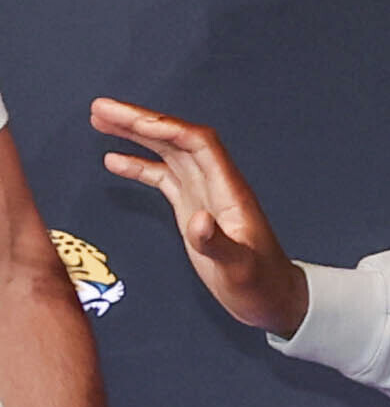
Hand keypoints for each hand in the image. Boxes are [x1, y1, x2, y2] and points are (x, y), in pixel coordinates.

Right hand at [90, 99, 309, 337]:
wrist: (272, 298)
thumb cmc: (261, 284)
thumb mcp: (240, 269)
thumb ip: (218, 244)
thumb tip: (197, 221)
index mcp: (230, 192)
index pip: (198, 144)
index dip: (165, 127)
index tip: (130, 119)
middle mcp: (217, 186)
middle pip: (178, 140)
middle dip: (141, 122)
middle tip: (101, 108)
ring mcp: (204, 195)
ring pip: (168, 154)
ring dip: (136, 135)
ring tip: (100, 120)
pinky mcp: (194, 209)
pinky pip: (164, 178)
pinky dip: (139, 166)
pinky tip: (114, 159)